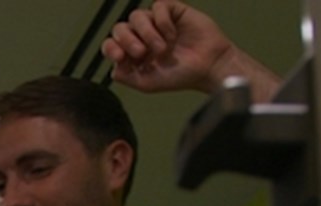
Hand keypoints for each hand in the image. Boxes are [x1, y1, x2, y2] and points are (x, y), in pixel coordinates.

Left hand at [101, 0, 234, 93]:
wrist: (209, 66)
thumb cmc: (181, 76)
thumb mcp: (148, 83)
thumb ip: (127, 77)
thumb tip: (112, 69)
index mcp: (133, 54)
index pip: (111, 44)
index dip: (111, 48)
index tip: (120, 56)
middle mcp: (142, 37)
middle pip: (120, 28)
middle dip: (126, 40)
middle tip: (141, 52)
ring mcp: (156, 23)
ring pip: (136, 16)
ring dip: (146, 32)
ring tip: (162, 48)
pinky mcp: (172, 11)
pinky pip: (157, 7)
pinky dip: (162, 22)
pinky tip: (172, 35)